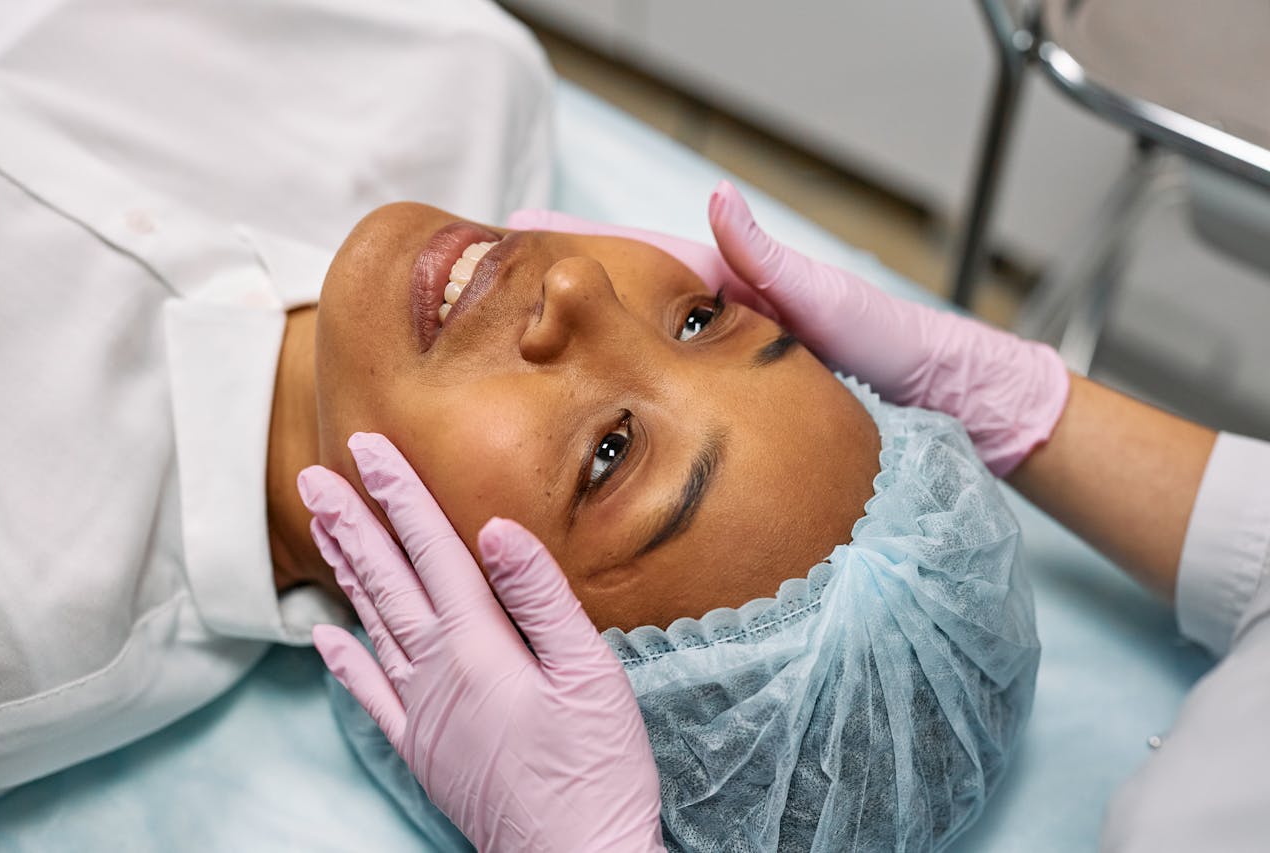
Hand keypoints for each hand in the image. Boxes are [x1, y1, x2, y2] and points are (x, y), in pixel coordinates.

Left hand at [298, 433, 663, 852]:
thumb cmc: (594, 766)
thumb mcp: (588, 671)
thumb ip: (539, 596)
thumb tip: (496, 529)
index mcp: (477, 645)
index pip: (431, 550)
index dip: (400, 495)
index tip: (368, 448)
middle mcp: (436, 673)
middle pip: (388, 581)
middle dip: (353, 523)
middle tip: (315, 477)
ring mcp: (422, 714)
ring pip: (373, 626)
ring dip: (346, 574)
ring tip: (322, 530)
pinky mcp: (422, 750)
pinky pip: (369, 697)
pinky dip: (344, 663)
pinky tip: (325, 637)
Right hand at [509, 183, 1068, 475]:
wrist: (952, 409)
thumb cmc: (902, 351)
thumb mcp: (832, 304)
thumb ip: (772, 264)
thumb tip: (714, 199)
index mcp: (738, 290)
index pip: (640, 260)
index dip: (577, 247)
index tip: (512, 234)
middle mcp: (721, 329)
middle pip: (624, 309)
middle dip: (558, 298)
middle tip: (485, 301)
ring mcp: (723, 374)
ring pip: (637, 358)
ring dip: (579, 352)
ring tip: (511, 353)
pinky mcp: (734, 416)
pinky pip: (665, 403)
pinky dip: (621, 401)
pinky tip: (586, 415)